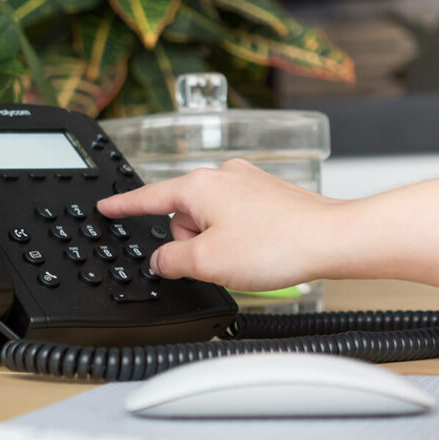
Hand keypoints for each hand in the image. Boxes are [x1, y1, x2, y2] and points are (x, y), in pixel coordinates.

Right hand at [97, 159, 344, 291]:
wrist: (333, 239)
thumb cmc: (278, 244)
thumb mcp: (207, 262)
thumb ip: (172, 262)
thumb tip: (162, 261)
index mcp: (198, 185)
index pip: (148, 197)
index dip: (123, 207)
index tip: (105, 207)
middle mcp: (222, 176)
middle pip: (183, 215)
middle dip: (191, 243)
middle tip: (216, 263)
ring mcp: (247, 182)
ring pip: (211, 220)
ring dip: (217, 243)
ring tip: (245, 259)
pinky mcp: (269, 194)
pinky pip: (237, 219)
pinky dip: (240, 238)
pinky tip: (260, 253)